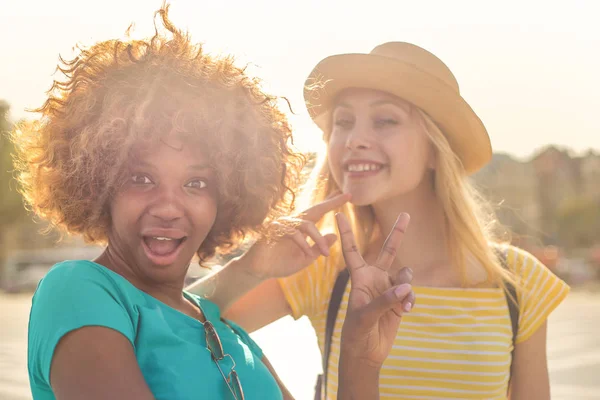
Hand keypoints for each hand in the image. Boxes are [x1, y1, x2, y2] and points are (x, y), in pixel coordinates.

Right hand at [240, 193, 350, 279]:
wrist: (260, 271)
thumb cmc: (281, 263)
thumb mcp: (306, 257)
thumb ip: (319, 246)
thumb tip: (335, 235)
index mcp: (301, 226)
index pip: (319, 212)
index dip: (332, 203)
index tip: (348, 196)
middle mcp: (292, 221)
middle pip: (314, 209)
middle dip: (331, 202)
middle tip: (347, 196)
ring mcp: (282, 223)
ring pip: (306, 224)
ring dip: (318, 239)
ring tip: (324, 253)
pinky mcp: (273, 229)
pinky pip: (293, 233)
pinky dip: (303, 244)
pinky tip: (307, 253)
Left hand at [336, 212, 414, 367]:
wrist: (366, 352)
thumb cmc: (356, 332)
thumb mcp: (365, 316)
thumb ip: (385, 300)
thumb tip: (406, 286)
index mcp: (359, 277)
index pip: (351, 250)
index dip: (345, 232)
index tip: (339, 213)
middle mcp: (375, 278)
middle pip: (387, 250)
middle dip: (397, 233)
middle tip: (407, 213)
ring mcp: (388, 288)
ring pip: (404, 274)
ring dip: (406, 284)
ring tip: (402, 302)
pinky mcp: (399, 301)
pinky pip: (410, 292)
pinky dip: (410, 299)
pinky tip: (406, 310)